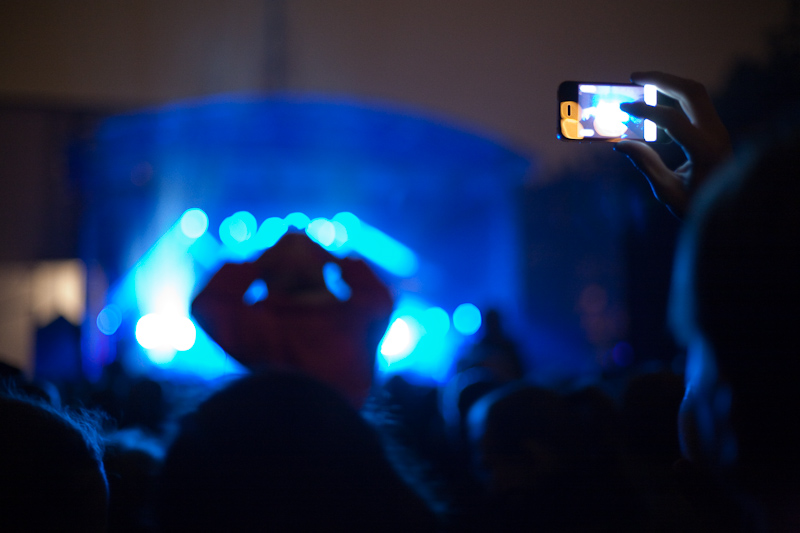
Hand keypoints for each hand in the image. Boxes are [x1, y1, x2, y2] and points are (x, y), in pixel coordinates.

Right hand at [615, 71, 731, 218]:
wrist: (732, 211)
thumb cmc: (696, 205)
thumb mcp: (667, 191)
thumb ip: (645, 164)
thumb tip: (621, 143)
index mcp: (705, 150)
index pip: (672, 119)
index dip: (645, 110)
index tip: (623, 107)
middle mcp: (716, 133)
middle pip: (690, 92)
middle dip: (661, 80)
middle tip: (634, 77)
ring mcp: (719, 129)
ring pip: (696, 92)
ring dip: (670, 82)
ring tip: (643, 82)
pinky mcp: (716, 129)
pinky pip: (696, 103)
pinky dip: (675, 95)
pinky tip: (656, 98)